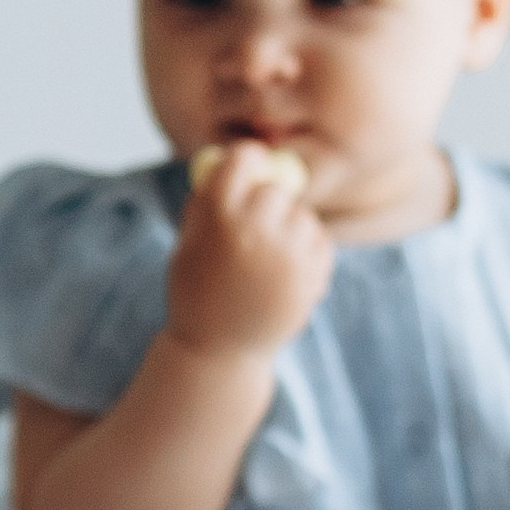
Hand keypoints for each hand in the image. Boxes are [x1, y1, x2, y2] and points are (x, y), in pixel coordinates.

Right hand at [166, 143, 333, 356]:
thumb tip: (233, 159)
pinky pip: (320, 241)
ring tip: (266, 262)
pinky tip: (282, 277)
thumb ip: (210, 201)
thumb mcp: (190, 241)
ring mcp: (286, 252)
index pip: (245, 157)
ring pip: (302, 216)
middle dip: (267, 203)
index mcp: (217, 214)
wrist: (219, 351)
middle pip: (276, 188)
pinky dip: (306, 253)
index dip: (247, 163)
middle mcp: (254, 228)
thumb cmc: (197, 292)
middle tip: (254, 229)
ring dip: (289, 230)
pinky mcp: (311, 274)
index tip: (248, 172)